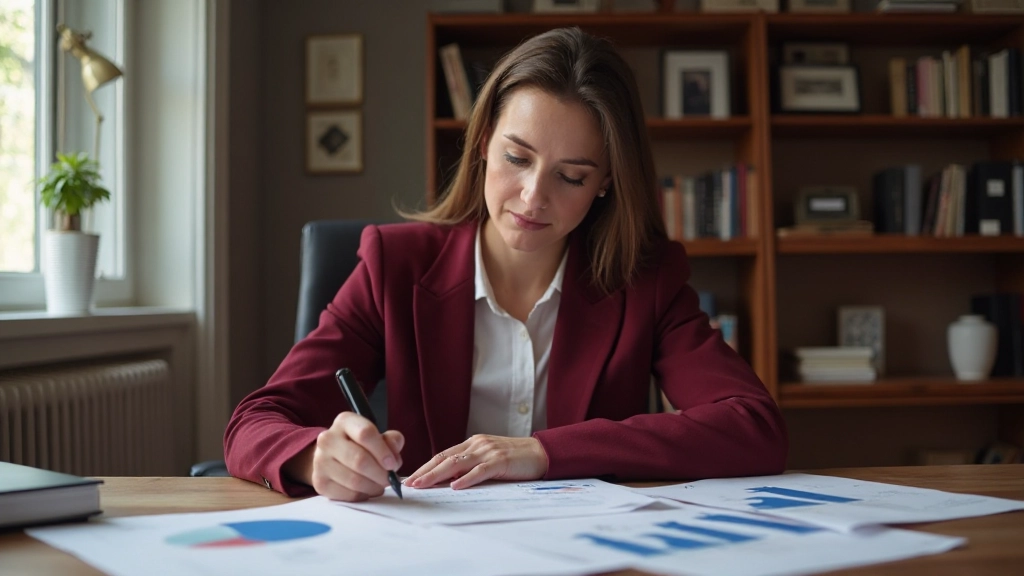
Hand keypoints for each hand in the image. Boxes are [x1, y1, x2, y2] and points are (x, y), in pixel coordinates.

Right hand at [310, 412, 403, 501]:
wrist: (332, 457)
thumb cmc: (361, 445)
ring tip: (380, 485)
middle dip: (380, 473)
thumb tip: (394, 458)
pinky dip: (362, 495)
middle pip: (359, 460)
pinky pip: (347, 494)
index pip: (366, 433)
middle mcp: (328, 439)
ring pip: (354, 480)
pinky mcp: (319, 482)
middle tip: (389, 479)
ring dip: (373, 487)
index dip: (383, 451)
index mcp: (345, 421)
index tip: (393, 464)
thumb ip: (391, 441)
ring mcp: (320, 461)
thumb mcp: (378, 436)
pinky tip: (367, 490)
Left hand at [404, 435, 548, 489]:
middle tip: (409, 484)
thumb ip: (471, 466)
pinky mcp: (500, 461)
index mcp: (472, 444)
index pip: (442, 455)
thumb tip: (448, 482)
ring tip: (423, 485)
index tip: (411, 479)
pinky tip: (455, 486)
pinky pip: (480, 471)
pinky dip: (466, 478)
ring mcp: (488, 451)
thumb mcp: (488, 459)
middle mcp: (477, 445)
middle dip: (425, 472)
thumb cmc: (515, 459)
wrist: (541, 453)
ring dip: (437, 475)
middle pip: (444, 458)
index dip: (425, 467)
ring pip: (457, 463)